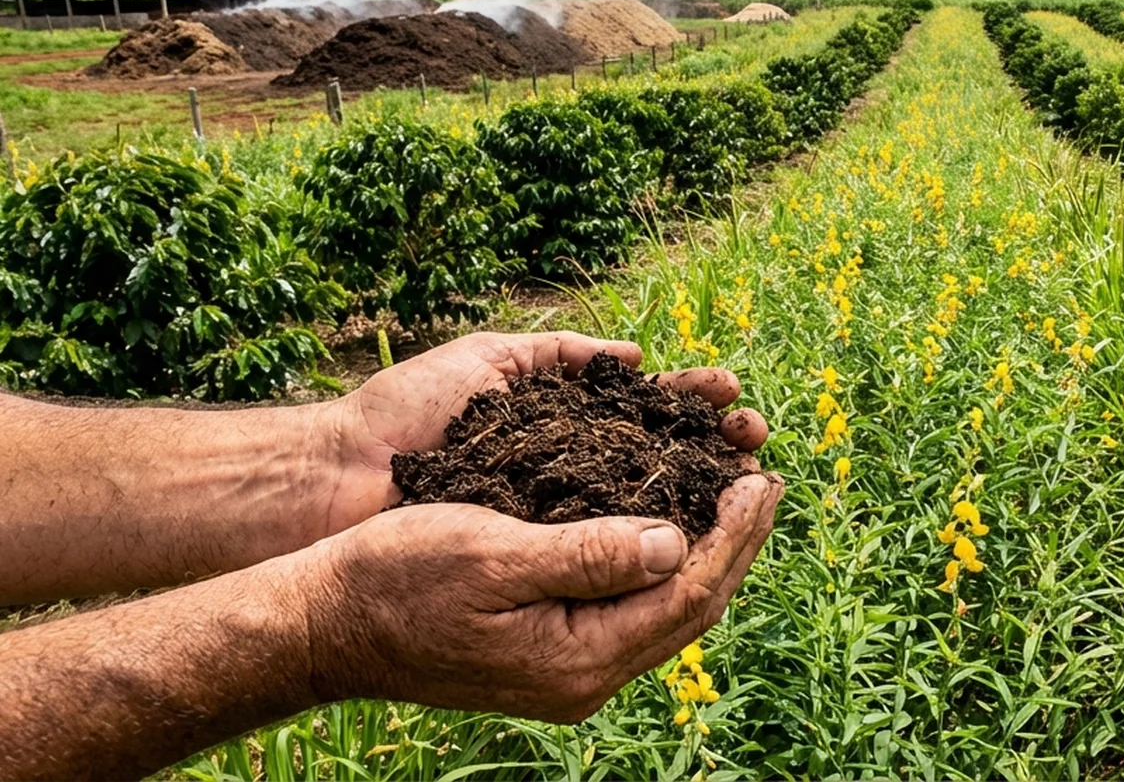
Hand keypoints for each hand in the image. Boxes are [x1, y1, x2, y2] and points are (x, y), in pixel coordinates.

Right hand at [299, 474, 782, 721]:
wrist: (324, 622)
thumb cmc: (397, 577)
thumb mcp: (492, 552)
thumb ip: (588, 553)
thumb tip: (676, 542)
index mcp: (578, 661)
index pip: (689, 595)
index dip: (733, 535)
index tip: (760, 479)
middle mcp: (584, 677)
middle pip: (692, 606)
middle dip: (736, 541)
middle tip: (765, 479)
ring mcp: (569, 669)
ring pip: (667, 607)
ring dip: (707, 549)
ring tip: (735, 493)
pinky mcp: (552, 650)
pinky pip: (633, 605)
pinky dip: (665, 559)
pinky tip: (674, 521)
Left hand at [319, 332, 769, 535]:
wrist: (336, 478)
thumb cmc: (404, 415)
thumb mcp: (487, 362)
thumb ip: (558, 355)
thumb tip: (634, 357)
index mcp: (564, 426)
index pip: (647, 413)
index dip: (693, 405)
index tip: (729, 393)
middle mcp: (572, 475)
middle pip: (664, 462)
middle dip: (715, 447)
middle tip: (754, 437)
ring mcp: (558, 520)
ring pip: (649, 508)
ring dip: (701, 491)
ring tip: (744, 476)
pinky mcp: (538, 560)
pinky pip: (606, 550)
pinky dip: (655, 541)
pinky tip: (694, 530)